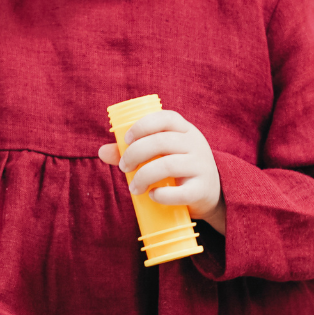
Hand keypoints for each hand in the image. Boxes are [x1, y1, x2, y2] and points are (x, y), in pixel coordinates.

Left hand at [98, 110, 225, 233]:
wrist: (211, 194)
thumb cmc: (179, 170)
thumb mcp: (162, 155)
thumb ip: (133, 151)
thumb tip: (102, 151)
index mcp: (186, 131)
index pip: (166, 118)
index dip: (143, 125)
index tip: (127, 140)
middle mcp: (196, 145)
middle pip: (162, 141)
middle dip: (135, 154)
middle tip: (124, 168)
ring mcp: (202, 167)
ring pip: (169, 165)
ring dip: (143, 176)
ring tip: (134, 188)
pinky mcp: (202, 189)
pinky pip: (181, 192)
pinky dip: (162, 195)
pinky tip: (152, 196)